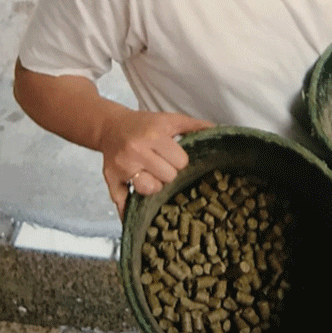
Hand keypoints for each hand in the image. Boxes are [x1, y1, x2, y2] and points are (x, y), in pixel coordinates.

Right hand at [98, 110, 214, 217]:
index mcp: (153, 136)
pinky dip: (128, 210)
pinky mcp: (110, 178)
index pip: (180, 162)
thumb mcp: (171, 120)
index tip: (174, 156)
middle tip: (163, 165)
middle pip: (167, 177)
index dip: (181, 161)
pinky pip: (120, 200)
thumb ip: (196, 126)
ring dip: (154, 186)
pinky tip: (135, 213)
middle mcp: (135, 151)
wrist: (110, 126)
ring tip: (152, 176)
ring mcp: (121, 167)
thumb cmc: (144, 125)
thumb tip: (221, 132)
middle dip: (169, 174)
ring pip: (149, 189)